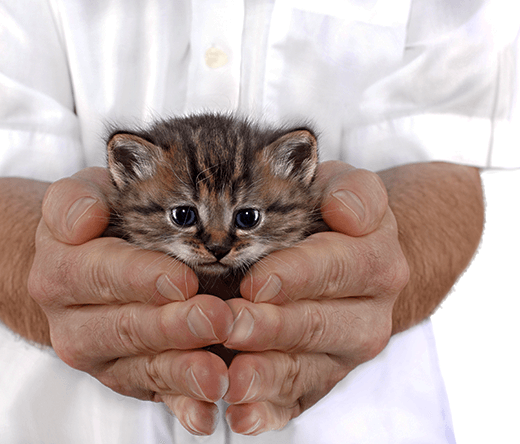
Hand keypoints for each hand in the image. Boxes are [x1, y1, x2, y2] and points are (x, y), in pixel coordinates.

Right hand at [27, 167, 233, 434]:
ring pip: (142, 368)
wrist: (80, 269)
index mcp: (61, 272)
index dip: (142, 278)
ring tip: (218, 374)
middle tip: (217, 319)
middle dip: (174, 326)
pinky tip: (206, 414)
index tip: (183, 280)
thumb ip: (73, 201)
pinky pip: (155, 395)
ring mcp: (102, 357)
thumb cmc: (94, 224)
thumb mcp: (77, 196)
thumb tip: (84, 221)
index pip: (101, 273)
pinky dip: (182, 406)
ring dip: (182, 372)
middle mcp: (74, 324)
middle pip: (126, 326)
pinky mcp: (128, 377)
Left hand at [222, 161, 409, 434]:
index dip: (297, 275)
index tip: (257, 281)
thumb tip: (346, 212)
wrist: (352, 261)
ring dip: (266, 376)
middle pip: (318, 324)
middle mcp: (367, 315)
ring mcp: (342, 354)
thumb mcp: (347, 186)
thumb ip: (354, 191)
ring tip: (231, 379)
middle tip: (229, 325)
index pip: (338, 267)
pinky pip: (296, 400)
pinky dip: (269, 412)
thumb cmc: (332, 216)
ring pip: (305, 369)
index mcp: (374, 261)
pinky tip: (242, 416)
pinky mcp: (319, 379)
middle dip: (271, 327)